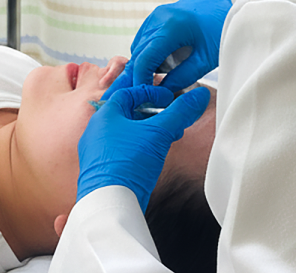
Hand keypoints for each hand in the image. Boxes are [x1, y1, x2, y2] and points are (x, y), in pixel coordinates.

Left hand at [77, 84, 209, 211]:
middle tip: (170, 117)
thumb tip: (199, 95)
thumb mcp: (159, 133)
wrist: (110, 203)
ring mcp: (96, 152)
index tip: (168, 98)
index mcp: (104, 115)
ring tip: (167, 137)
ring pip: (124, 132)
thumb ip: (179, 113)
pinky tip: (153, 156)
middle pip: (126, 112)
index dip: (150, 92)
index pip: (127, 92)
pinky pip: (120, 150)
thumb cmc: (128, 164)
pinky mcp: (100, 170)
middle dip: (151, 113)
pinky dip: (138, 147)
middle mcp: (95, 131)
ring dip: (146, 131)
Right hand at [104, 0, 230, 97]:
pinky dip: (148, 53)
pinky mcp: (158, 15)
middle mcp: (158, 18)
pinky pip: (144, 38)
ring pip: (138, 46)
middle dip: (139, 75)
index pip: (143, 59)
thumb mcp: (205, 59)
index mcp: (170, 28)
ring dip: (143, 64)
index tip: (144, 97)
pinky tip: (162, 64)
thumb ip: (182, 77)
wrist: (228, 3)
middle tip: (148, 95)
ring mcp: (156, 15)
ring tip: (157, 80)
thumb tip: (162, 91)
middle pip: (137, 54)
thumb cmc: (222, 28)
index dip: (140, 80)